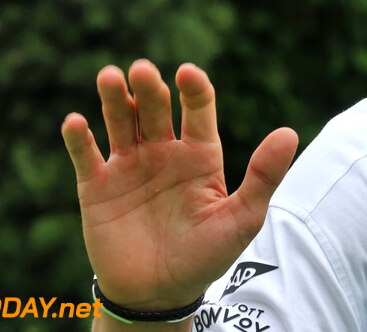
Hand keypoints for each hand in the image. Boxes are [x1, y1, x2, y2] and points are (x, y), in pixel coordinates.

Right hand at [60, 60, 298, 310]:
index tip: (188, 73)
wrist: (159, 295)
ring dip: (114, 98)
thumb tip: (289, 132)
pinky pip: (85, 155)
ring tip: (110, 77)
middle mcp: (164, 151)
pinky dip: (78, 137)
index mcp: (200, 154)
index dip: (194, 88)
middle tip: (142, 71)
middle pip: (155, 108)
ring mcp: (128, 166)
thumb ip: (263, 176)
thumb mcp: (242, 219)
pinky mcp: (96, 186)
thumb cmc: (206, 257)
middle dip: (149, 87)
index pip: (198, 109)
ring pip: (120, 121)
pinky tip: (76, 121)